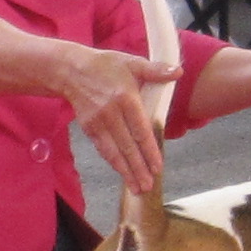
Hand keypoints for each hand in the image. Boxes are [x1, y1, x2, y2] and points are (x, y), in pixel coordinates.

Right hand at [59, 43, 178, 195]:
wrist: (71, 70)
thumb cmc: (106, 66)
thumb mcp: (131, 62)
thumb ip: (155, 70)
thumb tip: (178, 72)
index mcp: (125, 98)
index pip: (140, 130)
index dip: (149, 151)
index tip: (158, 167)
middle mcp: (111, 113)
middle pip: (127, 146)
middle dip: (138, 169)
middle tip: (148, 186)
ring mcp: (98, 122)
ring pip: (114, 152)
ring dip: (125, 172)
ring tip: (137, 188)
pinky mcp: (88, 128)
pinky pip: (103, 149)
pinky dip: (113, 163)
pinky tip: (122, 174)